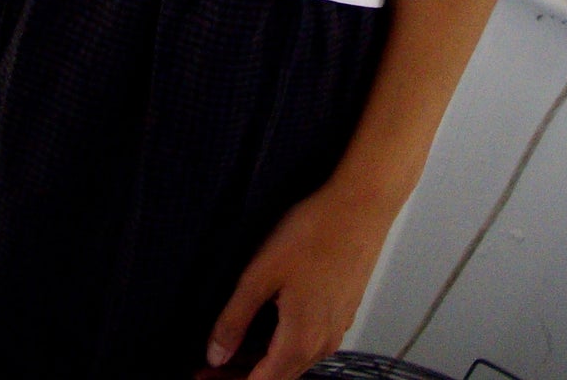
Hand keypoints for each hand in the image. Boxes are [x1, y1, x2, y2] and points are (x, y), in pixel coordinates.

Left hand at [201, 180, 396, 379]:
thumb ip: (235, 319)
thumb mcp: (262, 273)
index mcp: (300, 342)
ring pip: (295, 361)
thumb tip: (215, 356)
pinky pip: (310, 342)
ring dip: (264, 360)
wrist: (363, 204)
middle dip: (242, 374)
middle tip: (212, 363)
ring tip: (235, 345)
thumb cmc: (314, 232)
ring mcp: (337, 328)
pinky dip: (285, 344)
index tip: (202, 375)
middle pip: (278, 376)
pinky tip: (270, 324)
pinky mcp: (344, 310)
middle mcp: (322, 344)